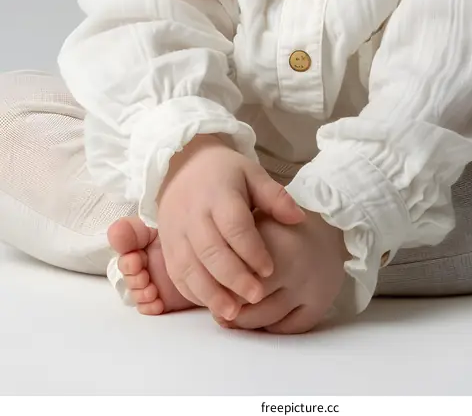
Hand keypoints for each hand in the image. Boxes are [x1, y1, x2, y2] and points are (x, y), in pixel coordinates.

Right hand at [156, 134, 304, 320]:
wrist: (183, 166)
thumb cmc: (225, 173)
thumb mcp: (252, 174)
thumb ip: (274, 197)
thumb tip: (298, 217)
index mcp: (218, 193)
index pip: (234, 225)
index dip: (252, 249)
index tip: (270, 269)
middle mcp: (193, 213)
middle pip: (211, 250)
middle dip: (234, 277)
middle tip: (256, 296)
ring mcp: (176, 230)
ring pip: (190, 267)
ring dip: (211, 293)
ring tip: (233, 313)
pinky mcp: (166, 245)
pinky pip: (176, 274)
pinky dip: (194, 292)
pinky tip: (213, 305)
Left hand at [215, 207, 348, 333]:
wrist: (329, 224)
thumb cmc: (280, 222)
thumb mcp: (255, 218)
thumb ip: (230, 242)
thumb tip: (200, 273)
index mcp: (272, 241)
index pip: (234, 275)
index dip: (216, 285)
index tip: (208, 287)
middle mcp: (292, 264)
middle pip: (248, 300)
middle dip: (228, 308)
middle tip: (218, 309)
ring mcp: (306, 286)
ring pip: (265, 318)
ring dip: (245, 322)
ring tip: (234, 317)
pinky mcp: (319, 303)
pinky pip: (288, 328)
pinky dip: (271, 328)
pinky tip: (261, 320)